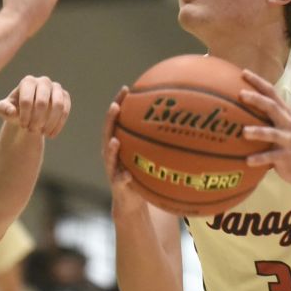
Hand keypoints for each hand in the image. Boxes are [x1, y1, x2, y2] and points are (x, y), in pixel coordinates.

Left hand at [0, 75, 70, 136]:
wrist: (28, 112)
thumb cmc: (14, 109)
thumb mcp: (3, 110)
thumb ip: (3, 109)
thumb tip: (12, 112)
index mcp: (28, 82)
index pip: (27, 100)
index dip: (25, 116)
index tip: (23, 125)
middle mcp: (43, 81)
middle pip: (42, 103)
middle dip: (37, 120)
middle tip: (31, 130)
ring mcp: (56, 88)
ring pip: (58, 105)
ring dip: (50, 122)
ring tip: (43, 133)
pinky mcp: (65, 97)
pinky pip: (65, 110)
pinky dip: (58, 124)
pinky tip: (51, 135)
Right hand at [102, 86, 147, 216]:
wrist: (131, 201)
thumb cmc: (143, 173)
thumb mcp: (150, 154)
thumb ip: (158, 139)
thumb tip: (182, 120)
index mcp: (120, 142)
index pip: (118, 119)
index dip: (120, 103)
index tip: (126, 88)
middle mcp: (112, 153)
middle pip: (108, 133)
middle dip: (110, 120)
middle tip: (115, 107)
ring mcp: (112, 169)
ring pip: (109, 157)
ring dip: (111, 150)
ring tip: (115, 141)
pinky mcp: (117, 186)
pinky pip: (120, 181)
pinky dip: (123, 178)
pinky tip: (128, 175)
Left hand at [238, 69, 290, 187]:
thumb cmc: (283, 144)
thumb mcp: (276, 127)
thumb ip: (261, 116)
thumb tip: (232, 106)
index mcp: (283, 113)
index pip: (271, 92)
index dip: (258, 81)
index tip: (243, 72)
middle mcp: (286, 122)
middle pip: (272, 107)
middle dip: (257, 100)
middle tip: (241, 95)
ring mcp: (287, 139)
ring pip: (272, 133)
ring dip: (258, 132)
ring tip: (244, 132)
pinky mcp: (286, 156)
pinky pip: (271, 157)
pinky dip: (259, 159)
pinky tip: (247, 161)